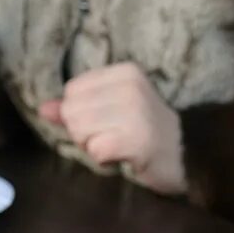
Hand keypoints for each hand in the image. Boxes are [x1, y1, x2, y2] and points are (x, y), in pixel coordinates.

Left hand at [38, 63, 186, 194]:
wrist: (190, 155)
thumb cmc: (146, 134)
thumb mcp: (112, 110)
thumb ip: (76, 107)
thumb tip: (43, 108)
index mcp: (125, 72)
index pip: (72, 91)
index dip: (80, 114)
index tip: (107, 123)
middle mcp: (130, 87)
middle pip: (72, 112)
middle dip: (84, 133)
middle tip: (112, 138)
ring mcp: (135, 112)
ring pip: (80, 131)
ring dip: (93, 147)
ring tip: (118, 147)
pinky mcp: (137, 139)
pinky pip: (95, 150)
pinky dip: (104, 160)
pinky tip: (123, 158)